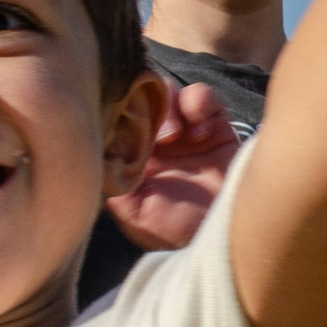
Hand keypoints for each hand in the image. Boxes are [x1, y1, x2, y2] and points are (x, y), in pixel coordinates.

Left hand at [105, 84, 239, 250]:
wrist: (228, 235)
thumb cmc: (178, 231)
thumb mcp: (138, 216)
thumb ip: (115, 187)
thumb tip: (98, 156)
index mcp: (134, 155)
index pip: (117, 117)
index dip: (118, 114)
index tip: (123, 129)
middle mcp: (156, 138)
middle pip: (140, 96)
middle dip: (143, 106)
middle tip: (154, 136)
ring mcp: (185, 129)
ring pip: (167, 91)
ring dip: (168, 105)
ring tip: (175, 135)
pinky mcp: (215, 124)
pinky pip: (202, 95)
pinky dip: (198, 104)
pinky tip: (201, 133)